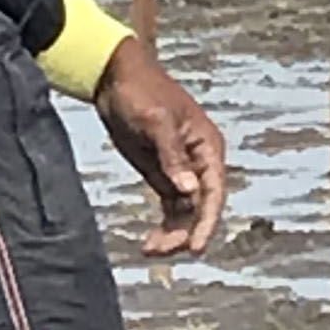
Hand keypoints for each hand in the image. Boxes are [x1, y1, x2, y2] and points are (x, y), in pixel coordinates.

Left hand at [93, 37, 228, 255]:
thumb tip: (190, 191)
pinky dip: (164, 227)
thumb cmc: (140, 92)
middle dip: (185, 232)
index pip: (214, 191)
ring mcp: (181, 171)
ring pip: (186, 213)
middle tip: (162, 251)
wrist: (115, 78)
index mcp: (207, 147)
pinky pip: (170, 210)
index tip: (195, 248)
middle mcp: (199, 163)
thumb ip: (173, 157)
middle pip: (202, 208)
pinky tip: (150, 244)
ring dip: (172, 234)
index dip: (207, 222)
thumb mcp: (155, 122)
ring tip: (150, 250)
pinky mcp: (162, 175)